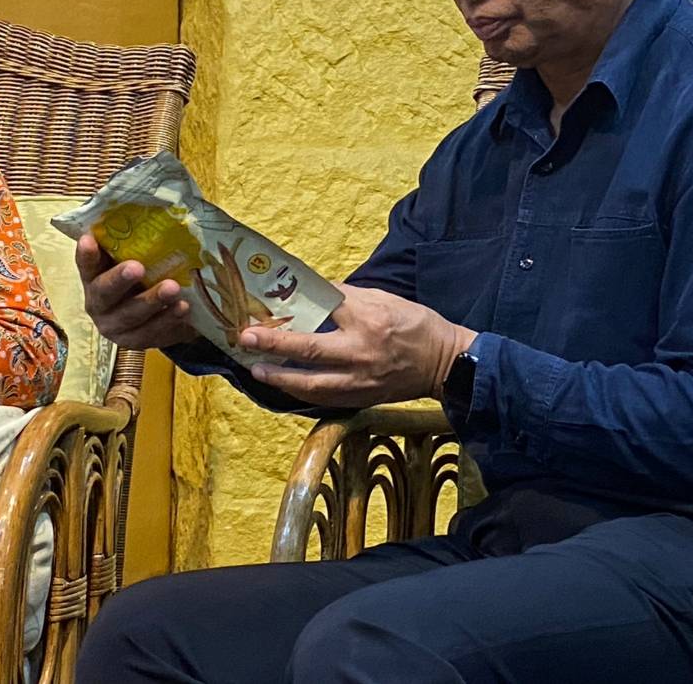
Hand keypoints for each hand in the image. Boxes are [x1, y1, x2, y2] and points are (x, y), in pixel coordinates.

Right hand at [74, 234, 197, 349]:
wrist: (161, 313)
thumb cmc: (145, 275)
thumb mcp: (137, 258)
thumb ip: (134, 241)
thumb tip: (149, 203)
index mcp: (94, 278)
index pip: (86, 265)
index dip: (86, 254)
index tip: (90, 240)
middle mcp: (99, 303)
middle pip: (105, 294)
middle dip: (120, 280)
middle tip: (137, 267)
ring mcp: (116, 326)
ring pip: (132, 316)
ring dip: (152, 301)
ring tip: (173, 288)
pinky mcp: (137, 342)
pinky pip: (153, 333)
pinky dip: (169, 320)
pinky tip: (184, 308)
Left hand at [240, 283, 477, 409]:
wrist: (445, 363)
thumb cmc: (416, 326)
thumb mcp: (387, 299)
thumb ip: (351, 298)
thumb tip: (317, 294)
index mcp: (369, 320)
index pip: (326, 309)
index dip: (296, 307)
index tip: (270, 305)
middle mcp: (361, 352)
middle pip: (310, 350)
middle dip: (275, 345)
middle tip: (247, 338)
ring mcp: (360, 380)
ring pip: (311, 384)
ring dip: (280, 377)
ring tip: (257, 369)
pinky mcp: (362, 398)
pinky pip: (324, 398)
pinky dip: (301, 392)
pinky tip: (284, 385)